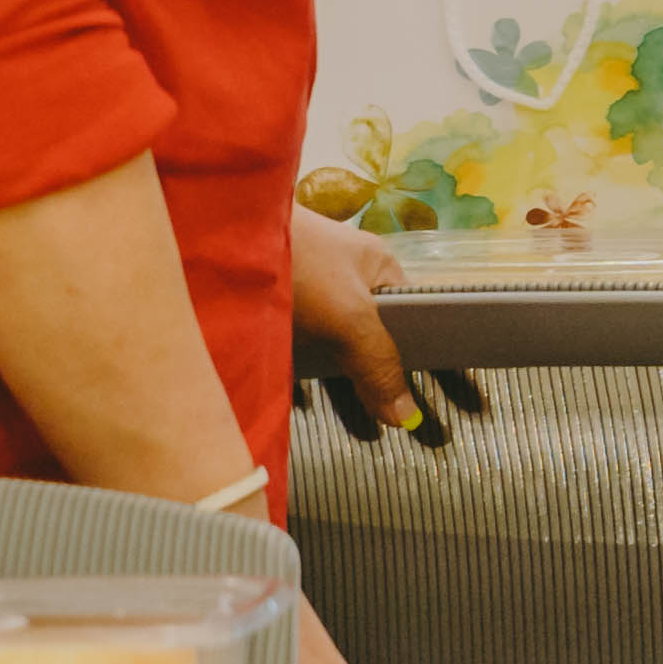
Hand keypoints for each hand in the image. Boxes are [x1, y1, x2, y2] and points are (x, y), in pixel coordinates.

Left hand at [285, 210, 475, 448]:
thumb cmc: (295, 263)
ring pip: (334, 352)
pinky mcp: (267, 311)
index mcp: (379, 270)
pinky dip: (301, 382)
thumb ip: (379, 365)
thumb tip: (410, 419)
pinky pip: (293, 354)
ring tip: (361, 434)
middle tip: (406, 434)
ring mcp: (305, 295)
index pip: (418, 324)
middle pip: (376, 343)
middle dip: (390, 388)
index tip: (454, 408)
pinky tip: (302, 409)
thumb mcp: (349, 316)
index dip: (437, 366)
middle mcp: (346, 281)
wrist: (208, 228)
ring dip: (345, 391)